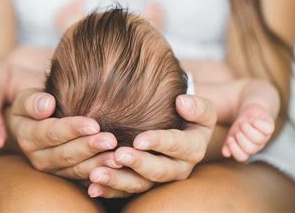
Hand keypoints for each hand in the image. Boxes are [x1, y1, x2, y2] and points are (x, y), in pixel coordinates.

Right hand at [7, 89, 120, 179]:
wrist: (36, 121)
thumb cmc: (35, 105)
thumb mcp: (25, 98)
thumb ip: (32, 101)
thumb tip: (46, 104)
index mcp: (28, 137)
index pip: (52, 133)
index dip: (73, 129)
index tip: (94, 125)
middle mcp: (39, 158)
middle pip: (66, 155)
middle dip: (90, 148)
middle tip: (111, 141)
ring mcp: (55, 170)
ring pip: (77, 170)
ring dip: (98, 165)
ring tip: (117, 158)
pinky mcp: (68, 176)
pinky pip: (86, 179)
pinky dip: (102, 176)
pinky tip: (117, 169)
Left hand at [87, 94, 216, 197]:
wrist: (181, 128)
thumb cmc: (188, 114)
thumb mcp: (201, 109)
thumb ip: (197, 106)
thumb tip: (182, 102)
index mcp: (193, 148)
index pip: (178, 146)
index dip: (159, 143)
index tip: (139, 140)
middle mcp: (179, 169)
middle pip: (159, 171)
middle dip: (138, 164)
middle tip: (118, 155)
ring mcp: (160, 180)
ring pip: (140, 185)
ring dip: (117, 180)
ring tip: (96, 174)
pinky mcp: (144, 185)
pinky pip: (126, 192)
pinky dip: (109, 190)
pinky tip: (93, 187)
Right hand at [222, 103, 274, 161]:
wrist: (250, 111)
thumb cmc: (241, 125)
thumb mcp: (232, 134)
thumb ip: (228, 144)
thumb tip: (226, 154)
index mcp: (246, 150)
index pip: (241, 157)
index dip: (234, 149)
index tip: (230, 138)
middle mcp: (257, 145)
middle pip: (250, 149)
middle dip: (241, 138)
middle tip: (238, 129)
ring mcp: (264, 137)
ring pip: (258, 139)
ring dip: (247, 129)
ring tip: (243, 122)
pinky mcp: (270, 126)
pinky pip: (267, 129)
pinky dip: (258, 123)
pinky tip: (252, 119)